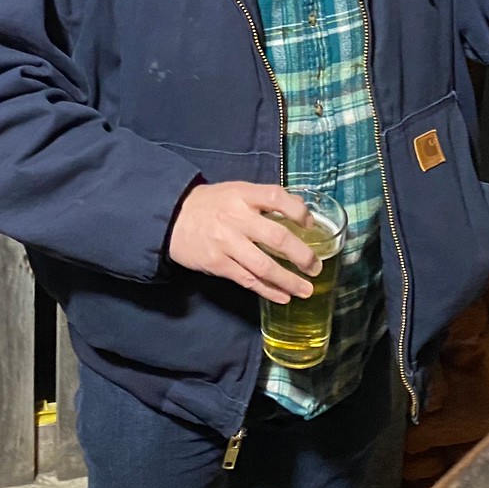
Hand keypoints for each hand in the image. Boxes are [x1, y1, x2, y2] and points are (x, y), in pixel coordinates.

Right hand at [168, 182, 319, 302]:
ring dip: (289, 281)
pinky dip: (268, 290)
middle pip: (277, 238)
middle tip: (315, 267)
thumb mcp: (236, 191)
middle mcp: (236, 218)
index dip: (298, 211)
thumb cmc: (211, 204)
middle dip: (302, 256)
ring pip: (264, 266)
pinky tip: (282, 296)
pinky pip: (248, 280)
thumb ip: (265, 199)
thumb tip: (301, 211)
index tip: (310, 225)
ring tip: (305, 290)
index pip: (277, 197)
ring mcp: (226, 243)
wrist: (172, 219)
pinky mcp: (218, 264)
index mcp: (243, 195)